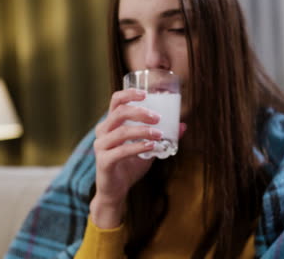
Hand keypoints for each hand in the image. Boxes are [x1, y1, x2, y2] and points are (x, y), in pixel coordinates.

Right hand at [91, 89, 185, 227]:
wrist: (116, 191)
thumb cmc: (129, 166)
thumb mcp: (148, 148)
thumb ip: (161, 136)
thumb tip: (183, 125)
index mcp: (111, 124)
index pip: (116, 101)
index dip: (129, 94)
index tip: (146, 94)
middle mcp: (102, 132)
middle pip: (119, 113)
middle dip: (140, 112)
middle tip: (158, 117)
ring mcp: (101, 147)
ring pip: (121, 132)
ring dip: (142, 130)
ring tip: (159, 134)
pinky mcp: (103, 162)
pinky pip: (121, 151)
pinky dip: (138, 147)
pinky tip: (151, 146)